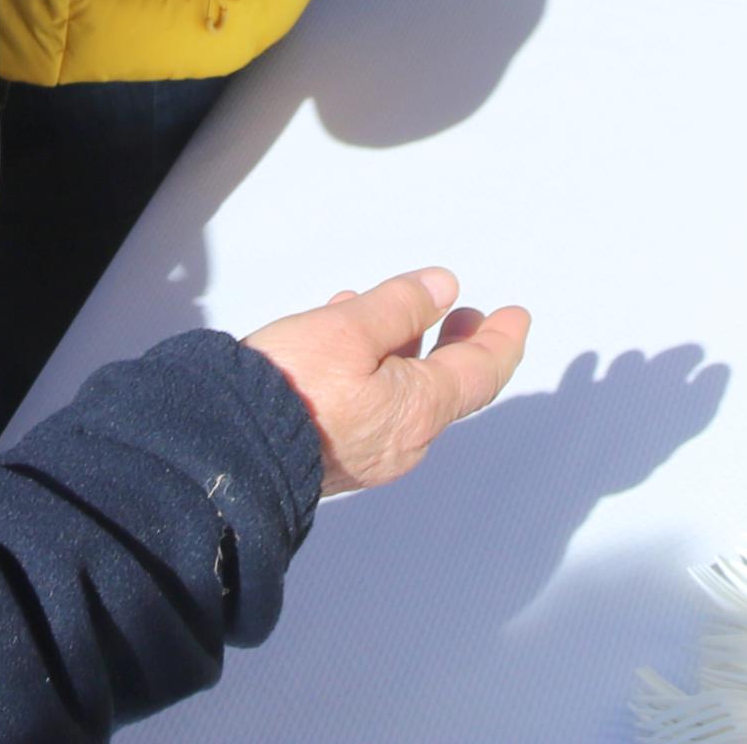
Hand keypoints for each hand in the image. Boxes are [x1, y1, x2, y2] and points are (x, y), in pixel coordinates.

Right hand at [244, 267, 530, 494]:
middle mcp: (401, 441)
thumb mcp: (348, 329)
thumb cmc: (290, 388)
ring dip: (407, 353)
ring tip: (394, 315)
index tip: (516, 316)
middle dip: (459, 347)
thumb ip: (398, 306)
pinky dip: (373, 371)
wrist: (230, 451)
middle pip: (445, 388)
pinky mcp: (334, 458)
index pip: (479, 373)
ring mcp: (367, 454)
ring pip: (403, 395)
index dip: (501, 341)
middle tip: (467, 317)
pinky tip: (344, 344)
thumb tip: (441, 289)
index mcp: (417, 410)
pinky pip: (371, 408)